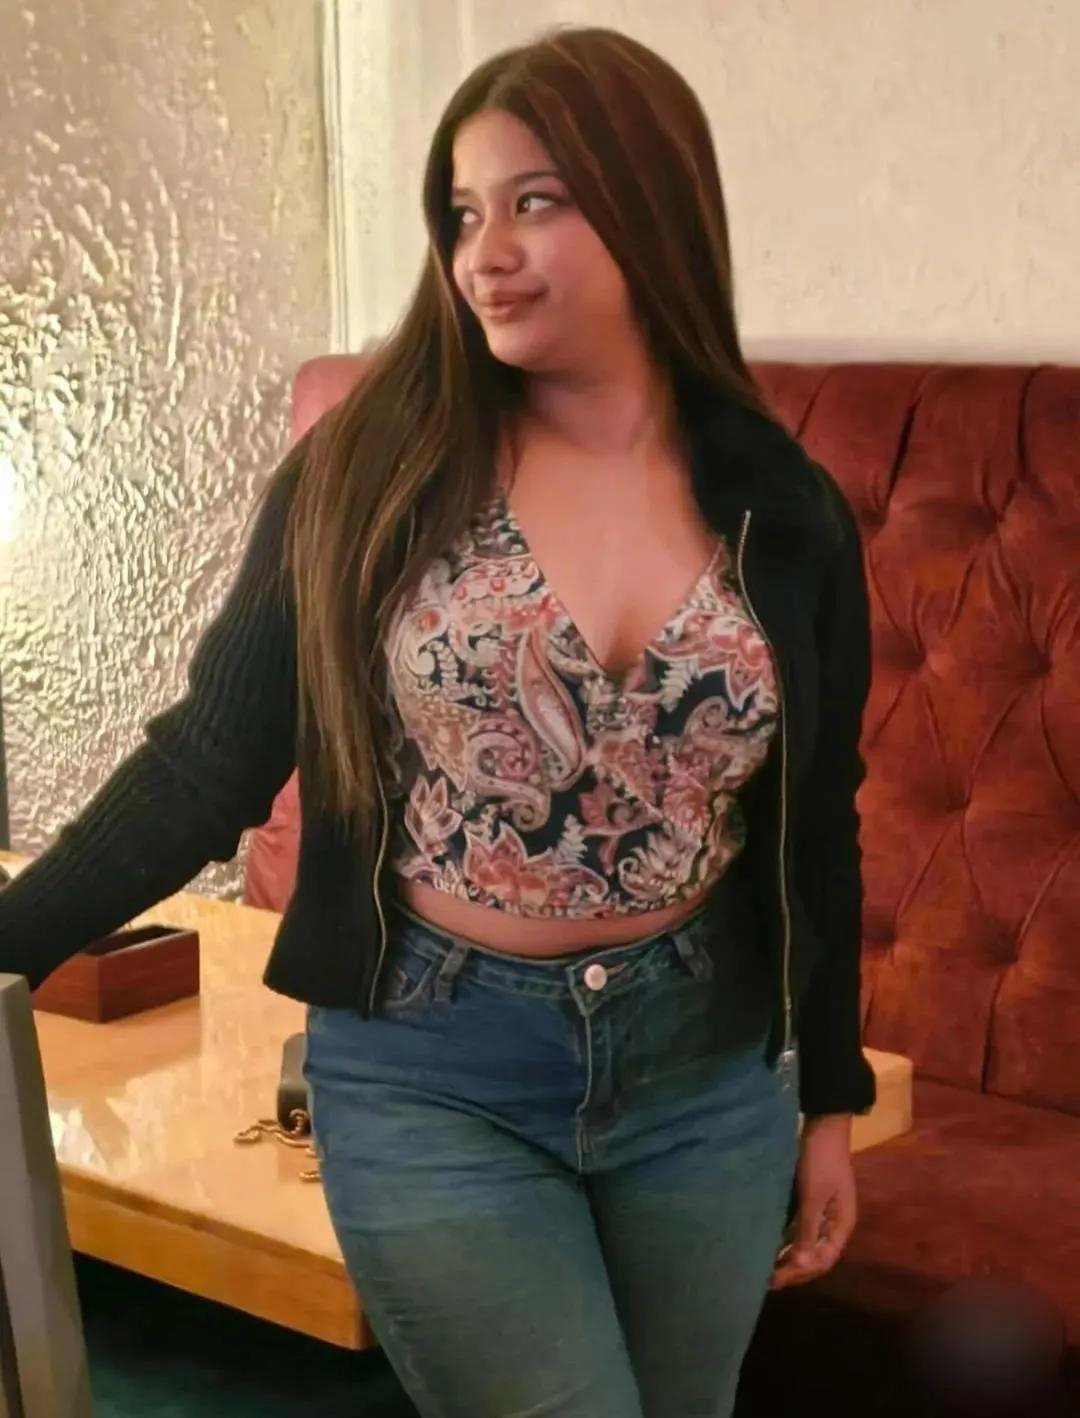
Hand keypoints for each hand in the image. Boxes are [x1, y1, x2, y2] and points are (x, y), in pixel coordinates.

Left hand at [768, 1113, 856, 1289]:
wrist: (823, 1126)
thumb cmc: (820, 1161)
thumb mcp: (813, 1196)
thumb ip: (807, 1230)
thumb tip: (800, 1264)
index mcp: (841, 1225)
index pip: (823, 1260)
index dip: (800, 1272)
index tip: (775, 1279)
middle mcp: (834, 1223)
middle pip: (816, 1256)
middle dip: (794, 1270)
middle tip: (766, 1279)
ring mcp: (824, 1212)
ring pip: (807, 1244)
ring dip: (790, 1257)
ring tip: (767, 1267)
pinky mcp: (812, 1200)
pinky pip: (800, 1229)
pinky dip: (788, 1240)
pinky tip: (772, 1244)